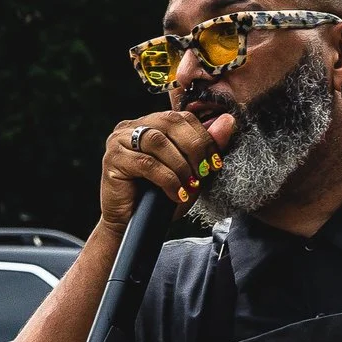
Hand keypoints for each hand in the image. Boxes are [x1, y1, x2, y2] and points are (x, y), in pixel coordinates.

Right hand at [99, 112, 236, 232]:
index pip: (181, 116)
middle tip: (204, 172)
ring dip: (180, 165)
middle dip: (195, 148)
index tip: (215, 162)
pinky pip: (146, 164)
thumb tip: (229, 122)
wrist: (131, 225)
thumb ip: (206, 147)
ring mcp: (119, 140)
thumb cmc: (159, 198)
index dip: (203, 136)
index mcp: (150, 123)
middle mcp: (131, 126)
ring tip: (189, 185)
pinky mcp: (113, 159)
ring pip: (157, 141)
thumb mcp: (191, 172)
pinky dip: (167, 179)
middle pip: (170, 122)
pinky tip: (175, 194)